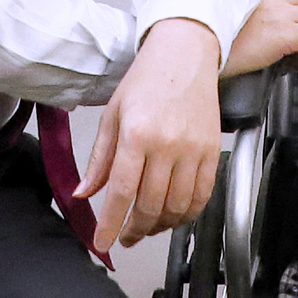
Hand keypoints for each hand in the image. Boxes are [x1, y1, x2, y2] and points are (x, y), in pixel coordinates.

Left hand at [81, 17, 221, 248]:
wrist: (185, 54)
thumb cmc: (146, 80)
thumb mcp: (113, 115)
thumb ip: (99, 159)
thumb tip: (84, 193)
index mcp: (137, 133)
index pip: (121, 192)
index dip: (111, 224)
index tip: (103, 243)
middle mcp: (168, 144)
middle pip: (151, 205)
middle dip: (135, 229)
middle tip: (125, 237)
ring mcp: (194, 149)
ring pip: (178, 206)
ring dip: (160, 226)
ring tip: (147, 227)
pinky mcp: (213, 151)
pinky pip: (202, 195)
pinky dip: (188, 213)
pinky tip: (174, 215)